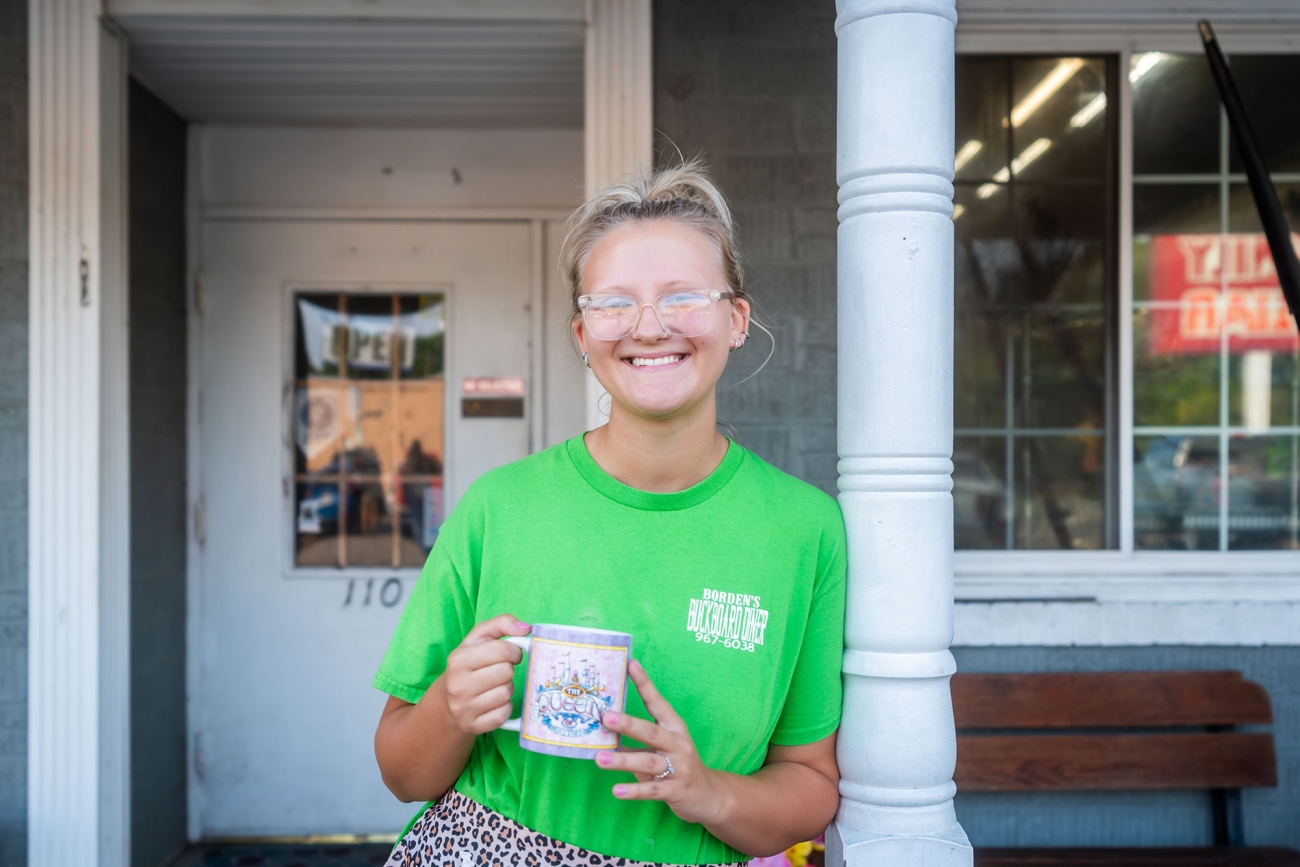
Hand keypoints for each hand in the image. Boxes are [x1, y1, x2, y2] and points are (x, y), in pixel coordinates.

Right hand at [441, 614, 530, 734]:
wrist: (447, 701)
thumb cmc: (468, 665)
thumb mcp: (478, 639)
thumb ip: (501, 624)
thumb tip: (526, 628)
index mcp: (458, 659)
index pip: (502, 651)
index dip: (514, 651)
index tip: (511, 654)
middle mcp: (458, 685)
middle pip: (506, 673)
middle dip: (508, 669)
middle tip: (500, 670)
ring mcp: (464, 709)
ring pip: (507, 693)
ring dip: (506, 688)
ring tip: (495, 686)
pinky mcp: (473, 726)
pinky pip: (504, 714)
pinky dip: (504, 707)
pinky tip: (493, 702)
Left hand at [595, 660, 727, 825]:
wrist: (707, 794)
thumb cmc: (676, 764)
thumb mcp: (662, 745)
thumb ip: (639, 737)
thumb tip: (603, 726)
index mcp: (674, 727)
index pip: (657, 702)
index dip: (644, 683)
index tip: (631, 665)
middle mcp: (677, 744)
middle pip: (651, 732)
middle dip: (628, 724)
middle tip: (605, 717)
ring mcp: (678, 767)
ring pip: (648, 762)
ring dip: (622, 760)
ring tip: (600, 759)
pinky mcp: (675, 790)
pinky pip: (651, 790)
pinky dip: (633, 790)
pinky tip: (616, 790)